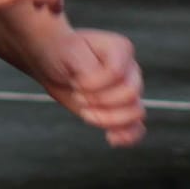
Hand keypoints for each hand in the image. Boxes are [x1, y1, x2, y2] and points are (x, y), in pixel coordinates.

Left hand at [34, 28, 145, 146]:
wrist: (53, 63)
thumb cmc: (60, 52)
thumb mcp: (69, 52)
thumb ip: (88, 68)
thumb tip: (99, 90)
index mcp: (121, 49)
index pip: (117, 73)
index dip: (94, 84)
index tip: (74, 81)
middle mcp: (130, 70)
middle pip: (130, 94)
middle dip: (100, 101)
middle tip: (77, 97)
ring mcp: (129, 90)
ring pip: (136, 112)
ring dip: (108, 119)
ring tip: (86, 114)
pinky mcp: (121, 110)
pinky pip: (137, 128)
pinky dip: (127, 136)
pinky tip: (111, 139)